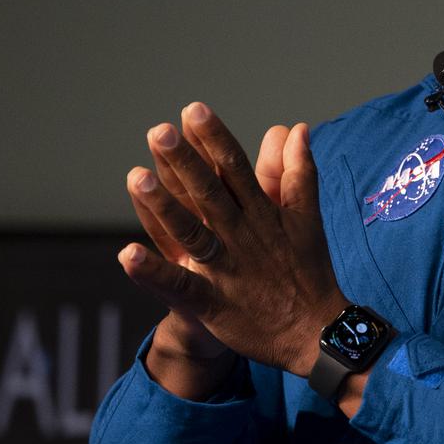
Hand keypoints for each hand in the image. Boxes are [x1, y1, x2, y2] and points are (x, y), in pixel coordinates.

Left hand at [124, 120, 294, 356]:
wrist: (317, 333)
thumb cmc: (309, 271)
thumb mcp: (307, 217)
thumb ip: (298, 171)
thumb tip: (296, 128)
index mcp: (261, 214)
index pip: (235, 168)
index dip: (213, 139)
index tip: (193, 110)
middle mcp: (241, 236)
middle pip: (209, 194)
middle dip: (184, 162)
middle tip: (159, 131)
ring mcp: (226, 269)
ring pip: (192, 232)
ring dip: (164, 206)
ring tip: (136, 177)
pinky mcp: (214, 303)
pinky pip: (180, 286)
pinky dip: (153, 272)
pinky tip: (127, 254)